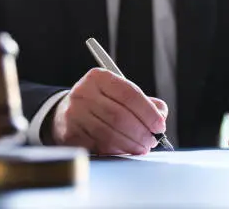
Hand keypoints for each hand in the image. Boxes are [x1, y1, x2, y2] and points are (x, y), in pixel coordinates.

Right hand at [50, 68, 167, 154]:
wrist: (67, 112)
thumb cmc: (102, 102)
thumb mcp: (120, 93)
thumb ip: (145, 102)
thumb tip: (161, 115)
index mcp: (99, 77)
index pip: (129, 94)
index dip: (148, 112)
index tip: (160, 126)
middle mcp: (84, 92)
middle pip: (120, 116)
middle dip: (141, 132)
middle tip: (152, 141)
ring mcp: (74, 113)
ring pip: (110, 133)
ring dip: (131, 144)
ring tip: (142, 148)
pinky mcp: (70, 133)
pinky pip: (99, 145)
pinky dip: (117, 150)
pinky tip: (125, 150)